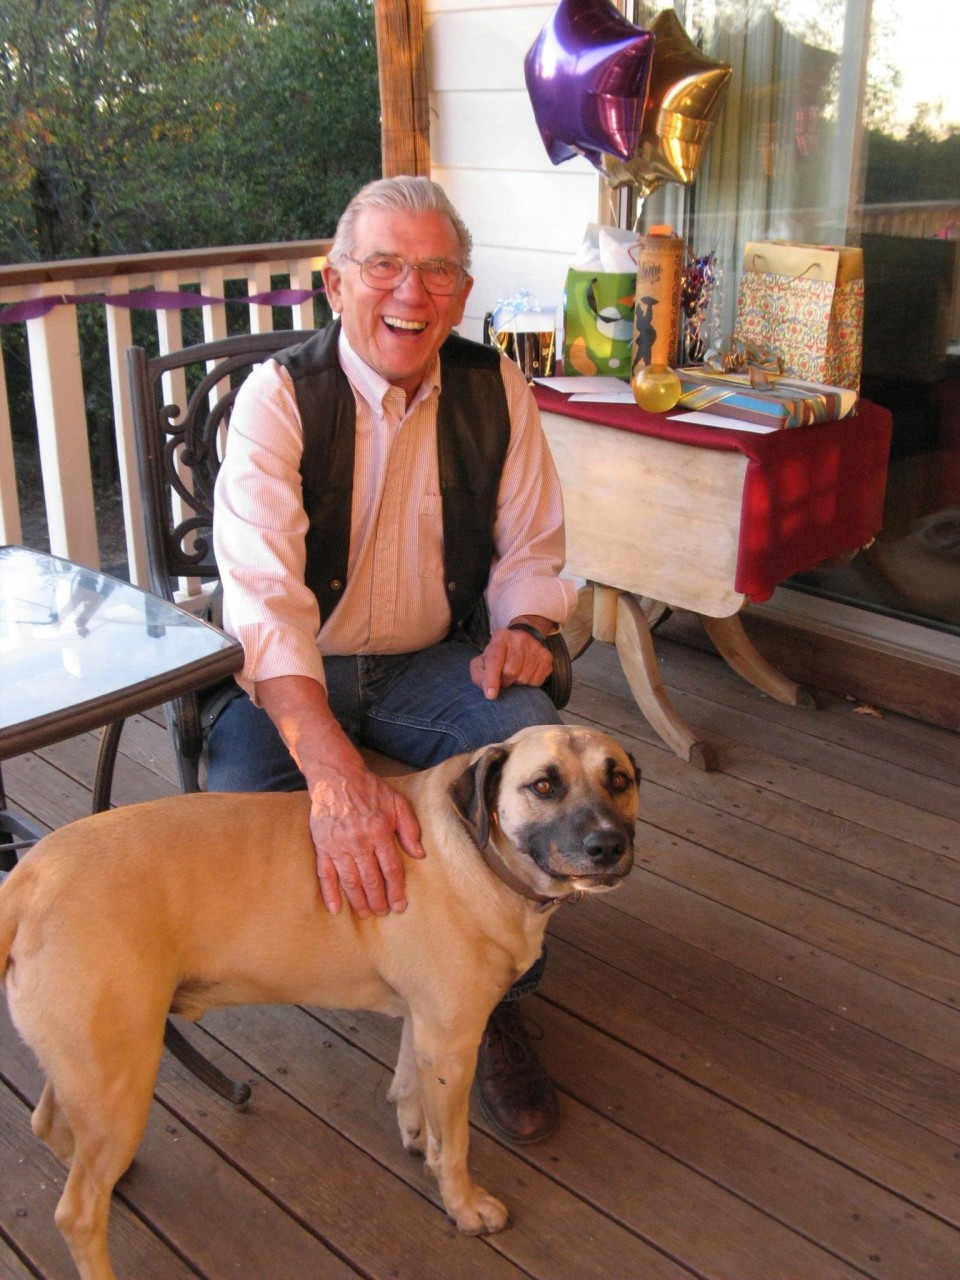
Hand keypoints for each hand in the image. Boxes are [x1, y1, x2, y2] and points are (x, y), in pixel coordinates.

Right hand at [308, 761, 423, 918]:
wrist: (336, 778)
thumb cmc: (370, 789)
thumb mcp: (397, 802)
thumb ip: (409, 828)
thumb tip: (419, 854)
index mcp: (379, 832)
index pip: (391, 869)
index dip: (396, 890)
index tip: (400, 905)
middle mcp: (359, 843)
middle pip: (371, 879)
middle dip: (378, 900)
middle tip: (383, 913)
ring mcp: (339, 846)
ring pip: (350, 881)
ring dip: (358, 901)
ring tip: (366, 914)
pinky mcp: (323, 846)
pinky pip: (325, 874)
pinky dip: (329, 893)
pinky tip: (335, 908)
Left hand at [469, 626, 552, 700]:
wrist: (524, 637)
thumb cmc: (499, 654)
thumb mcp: (483, 660)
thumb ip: (479, 674)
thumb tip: (487, 689)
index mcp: (500, 638)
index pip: (495, 660)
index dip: (491, 679)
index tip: (490, 695)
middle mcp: (519, 639)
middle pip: (511, 672)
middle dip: (504, 682)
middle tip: (503, 679)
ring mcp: (535, 648)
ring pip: (524, 678)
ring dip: (517, 683)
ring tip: (515, 676)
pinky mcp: (547, 657)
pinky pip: (536, 681)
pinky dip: (529, 684)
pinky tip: (526, 674)